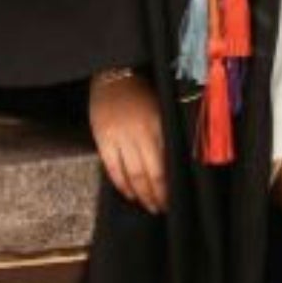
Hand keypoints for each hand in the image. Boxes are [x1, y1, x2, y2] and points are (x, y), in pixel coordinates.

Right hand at [89, 71, 166, 212]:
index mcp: (158, 125)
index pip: (165, 165)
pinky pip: (113, 169)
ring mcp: (120, 137)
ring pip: (132, 175)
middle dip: (157, 195)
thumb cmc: (142, 91)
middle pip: (150, 174)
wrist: (113, 73)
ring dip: (141, 194)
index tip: (174, 199)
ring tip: (149, 206)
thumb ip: (168, 134)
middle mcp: (140, 133)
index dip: (169, 187)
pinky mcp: (103, 139)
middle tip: (162, 208)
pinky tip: (130, 194)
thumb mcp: (162, 109)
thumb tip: (178, 163)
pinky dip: (122, 185)